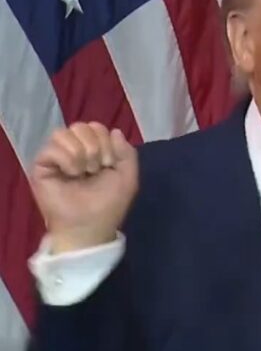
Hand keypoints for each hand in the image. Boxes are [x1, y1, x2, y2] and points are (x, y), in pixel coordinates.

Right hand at [31, 122, 138, 253]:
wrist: (91, 225)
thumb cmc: (109, 204)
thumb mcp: (128, 176)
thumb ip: (127, 152)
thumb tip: (115, 131)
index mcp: (94, 150)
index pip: (96, 127)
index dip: (106, 141)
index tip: (109, 163)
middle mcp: (74, 151)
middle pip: (81, 125)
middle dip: (95, 146)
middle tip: (96, 168)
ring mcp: (57, 157)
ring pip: (64, 132)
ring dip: (81, 152)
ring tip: (84, 172)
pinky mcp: (42, 166)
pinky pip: (50, 147)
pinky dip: (66, 159)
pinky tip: (72, 174)